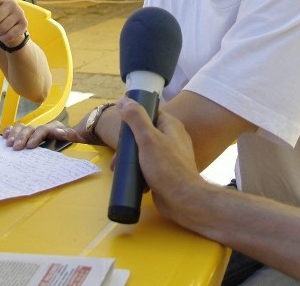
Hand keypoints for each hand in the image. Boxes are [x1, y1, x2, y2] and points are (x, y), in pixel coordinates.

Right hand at [2, 121, 79, 149]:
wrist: (73, 138)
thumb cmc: (73, 141)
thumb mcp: (76, 137)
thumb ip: (69, 135)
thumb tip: (59, 132)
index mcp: (54, 127)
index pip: (43, 129)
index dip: (36, 137)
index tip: (29, 146)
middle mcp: (43, 127)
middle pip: (30, 128)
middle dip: (22, 137)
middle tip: (16, 148)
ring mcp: (34, 129)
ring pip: (21, 127)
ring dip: (14, 134)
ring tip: (9, 144)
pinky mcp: (28, 133)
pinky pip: (16, 128)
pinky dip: (10, 131)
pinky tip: (4, 136)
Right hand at [116, 99, 207, 216]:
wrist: (182, 199)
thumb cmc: (165, 166)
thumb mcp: (147, 138)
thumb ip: (136, 118)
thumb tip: (124, 100)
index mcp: (171, 125)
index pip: (150, 113)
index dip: (134, 119)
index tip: (121, 130)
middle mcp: (173, 137)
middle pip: (145, 134)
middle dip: (129, 145)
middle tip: (116, 159)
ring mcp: (171, 155)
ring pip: (145, 152)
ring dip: (132, 160)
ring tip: (119, 170)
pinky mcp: (168, 171)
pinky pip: (150, 166)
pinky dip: (140, 172)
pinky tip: (134, 181)